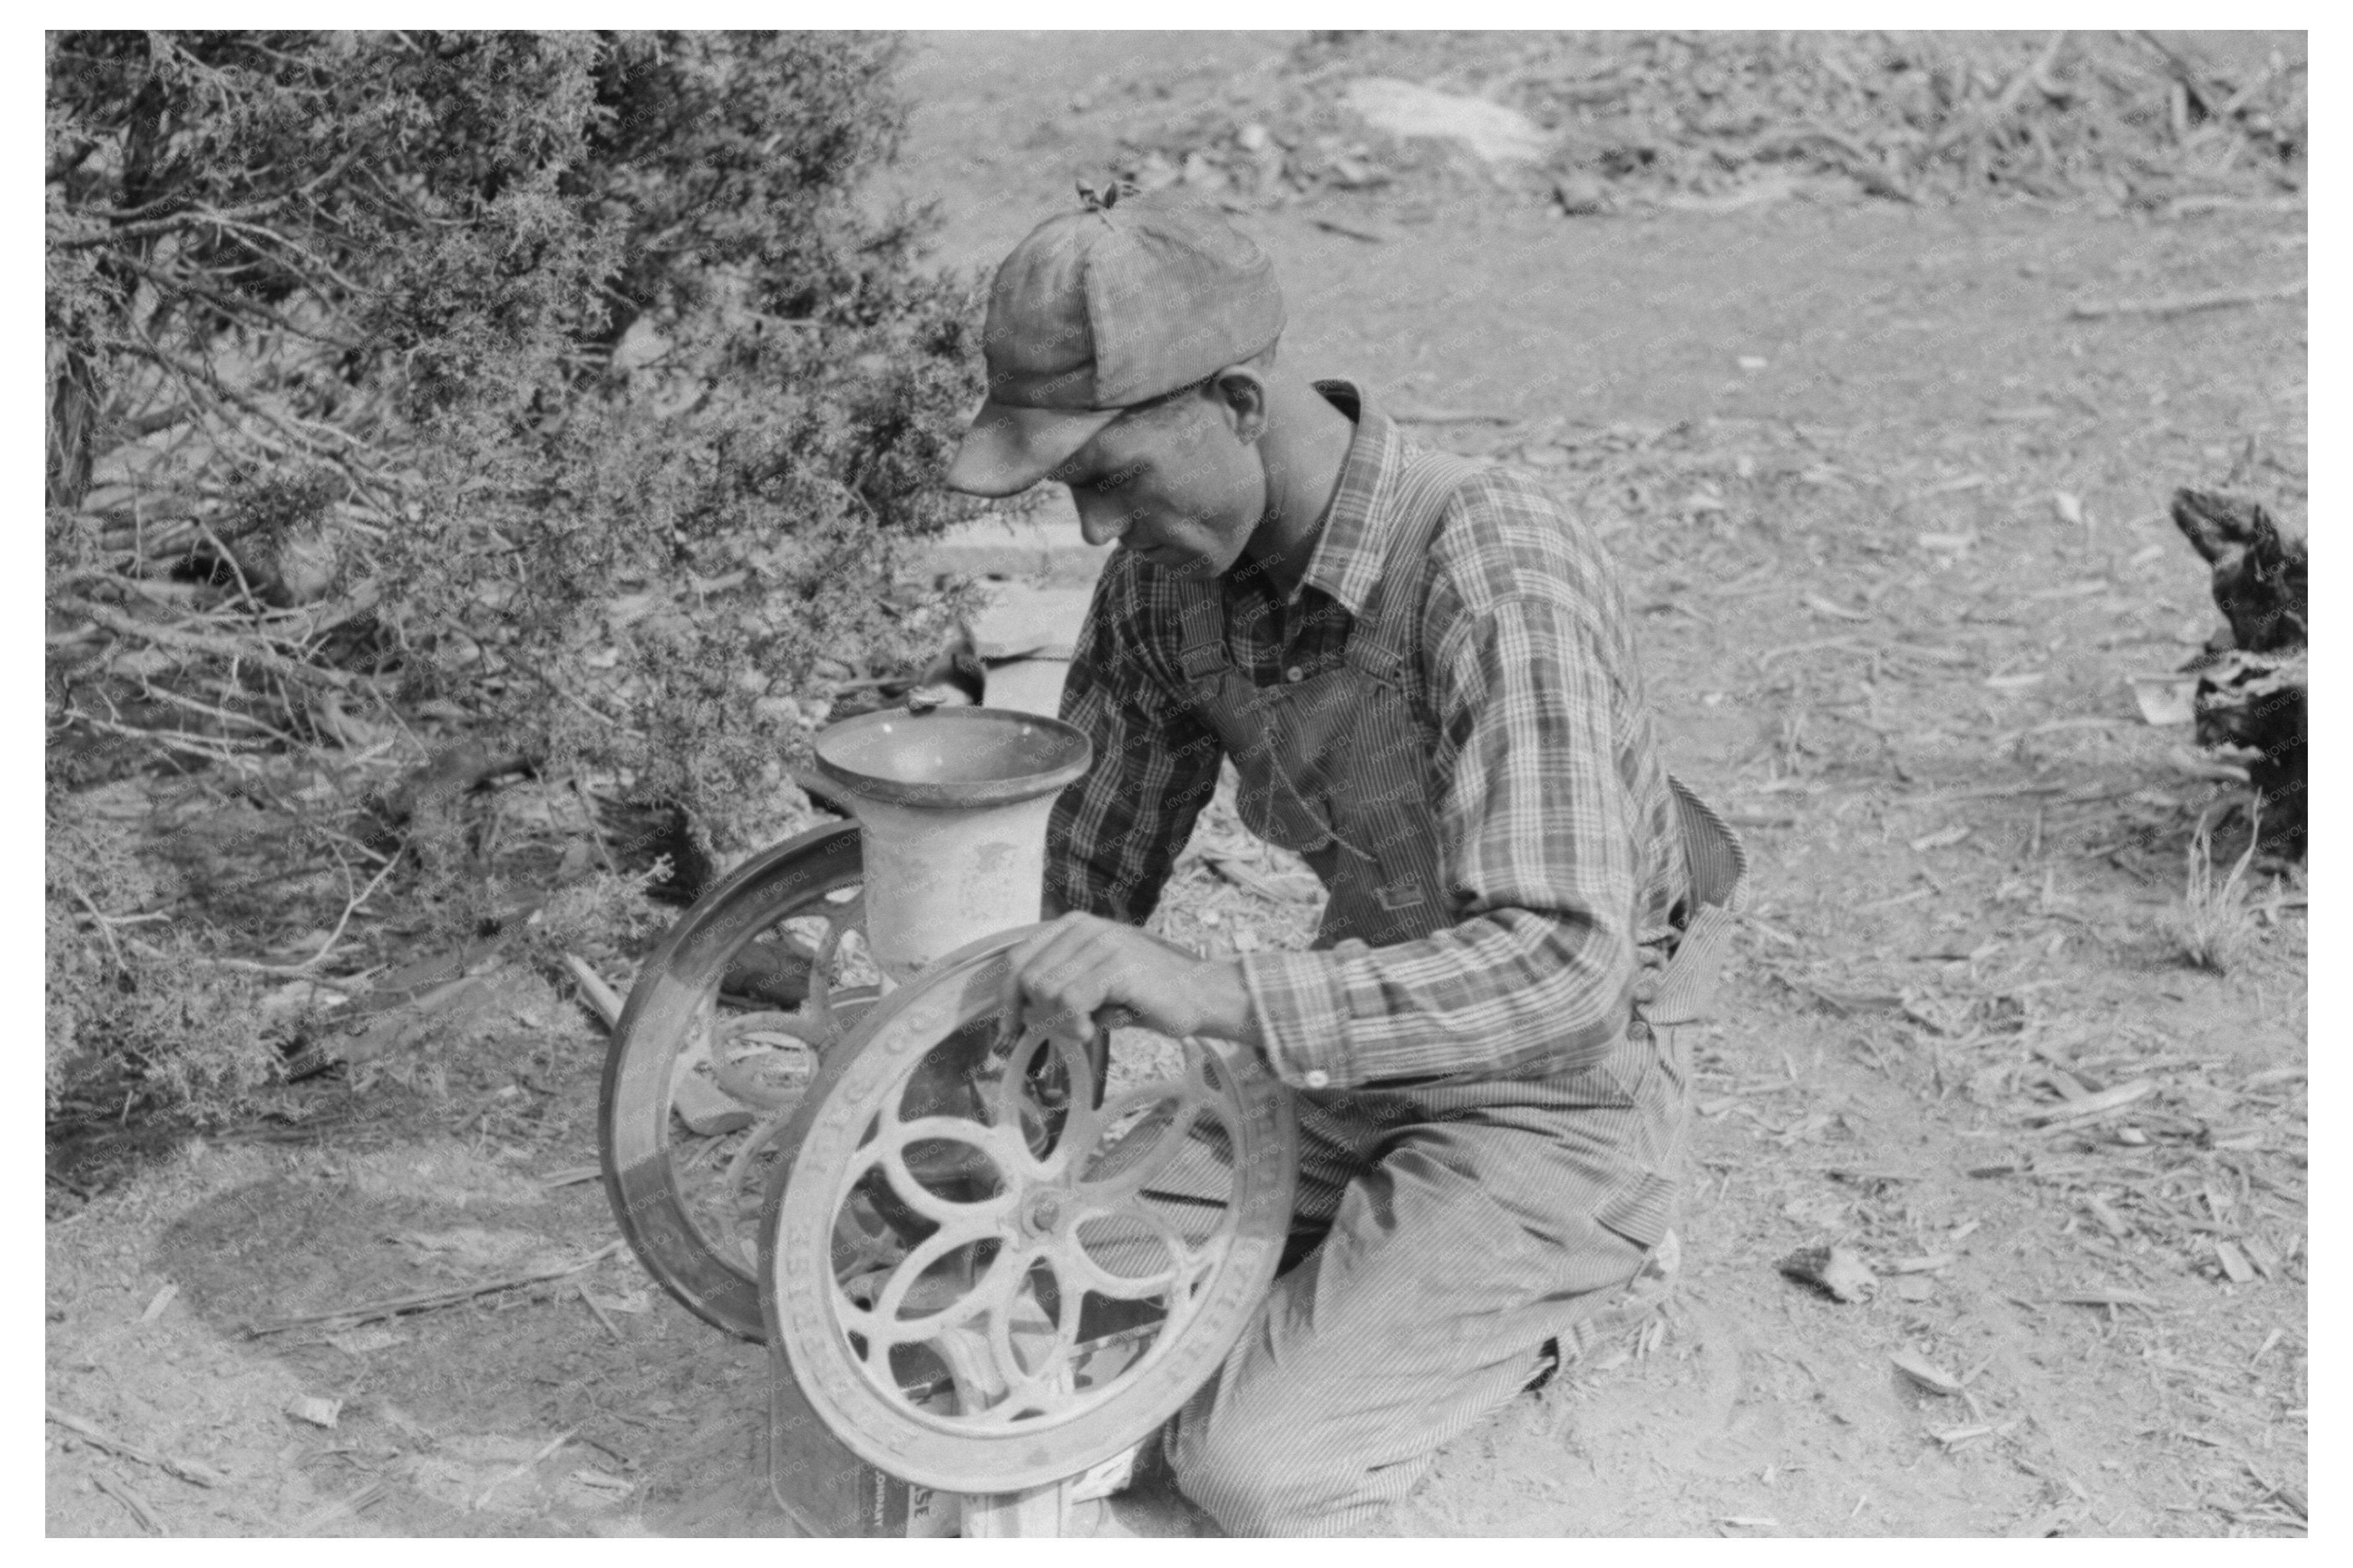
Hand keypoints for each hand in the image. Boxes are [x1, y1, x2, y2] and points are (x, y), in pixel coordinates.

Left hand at [1000, 913, 1259, 1046]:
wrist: (1200, 996)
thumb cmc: (1147, 995)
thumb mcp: (1096, 983)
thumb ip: (1061, 984)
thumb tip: (1020, 1010)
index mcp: (1075, 926)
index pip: (1020, 958)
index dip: (1008, 997)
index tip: (1010, 1030)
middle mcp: (1085, 927)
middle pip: (1029, 977)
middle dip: (1038, 1014)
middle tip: (1064, 1032)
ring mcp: (1103, 944)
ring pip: (1047, 990)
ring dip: (1059, 1022)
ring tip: (1085, 1030)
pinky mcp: (1118, 965)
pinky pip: (1072, 999)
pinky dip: (1074, 1024)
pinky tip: (1091, 1032)